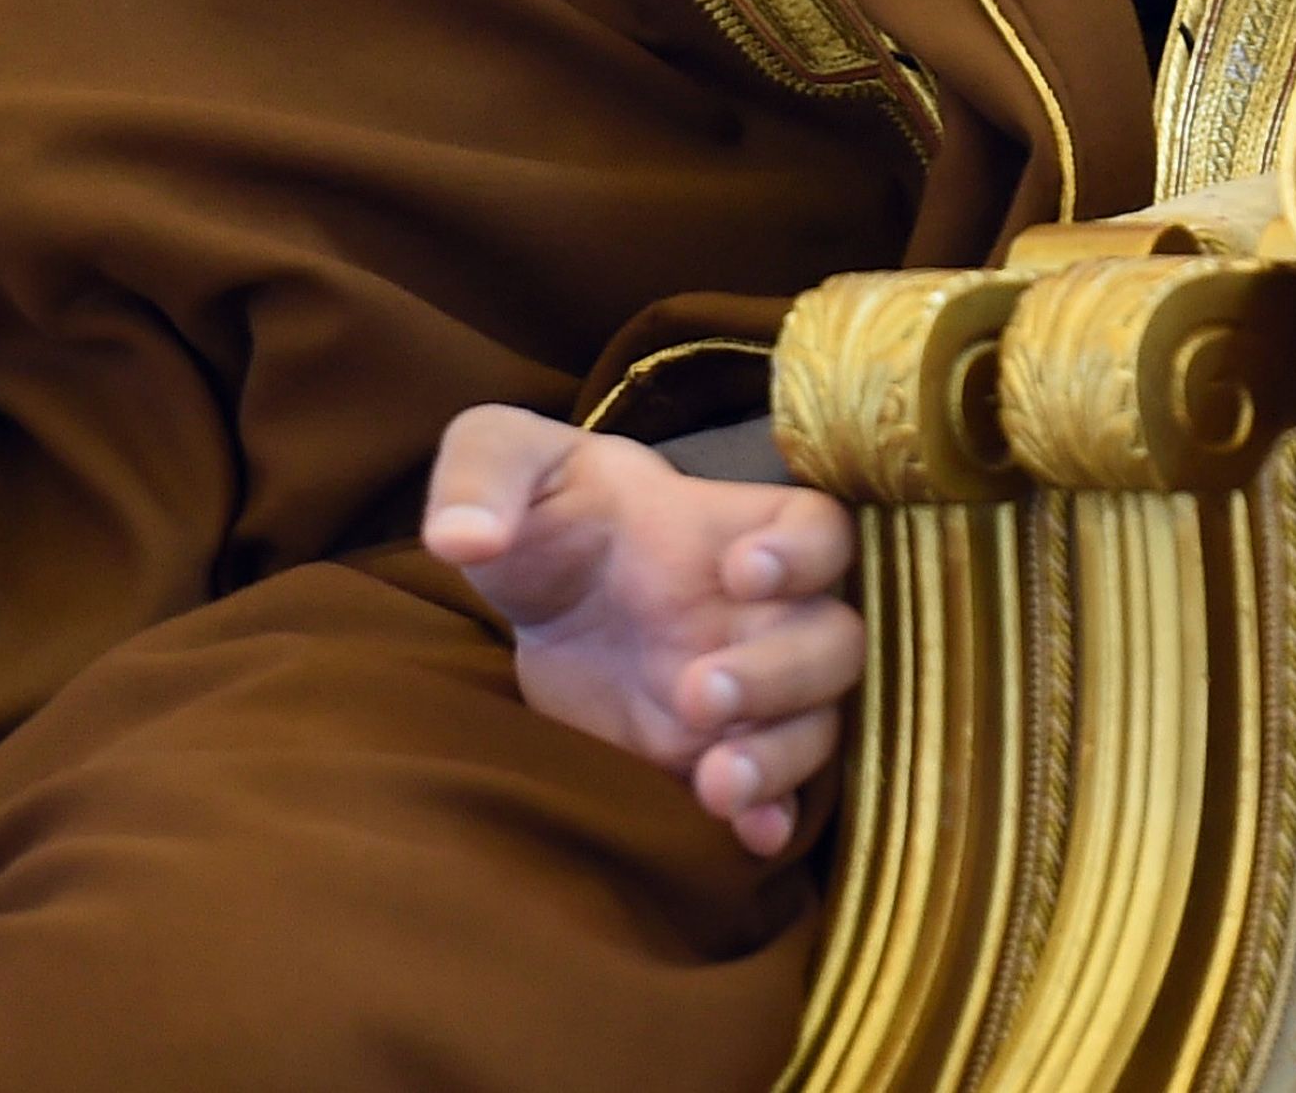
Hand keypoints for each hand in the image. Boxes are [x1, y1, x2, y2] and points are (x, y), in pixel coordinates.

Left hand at [422, 402, 862, 856]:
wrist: (547, 607)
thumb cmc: (546, 516)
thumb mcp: (505, 461)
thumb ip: (483, 475)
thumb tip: (461, 536)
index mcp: (736, 529)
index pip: (820, 530)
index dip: (801, 554)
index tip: (740, 572)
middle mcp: (766, 614)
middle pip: (833, 641)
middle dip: (779, 673)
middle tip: (698, 691)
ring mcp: (751, 693)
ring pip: (815, 723)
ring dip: (779, 754)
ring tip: (715, 782)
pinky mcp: (715, 756)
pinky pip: (777, 793)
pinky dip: (772, 815)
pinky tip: (746, 834)